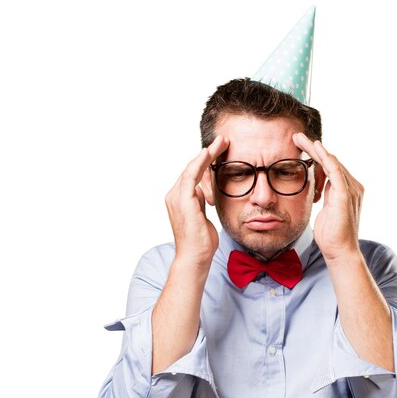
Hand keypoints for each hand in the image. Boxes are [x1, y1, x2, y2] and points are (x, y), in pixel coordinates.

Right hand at [164, 135, 228, 267]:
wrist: (195, 258)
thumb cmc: (201, 242)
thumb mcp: (203, 217)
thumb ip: (201, 203)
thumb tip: (205, 193)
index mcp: (178, 199)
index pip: (192, 174)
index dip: (205, 160)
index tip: (220, 150)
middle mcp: (173, 196)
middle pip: (191, 168)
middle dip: (208, 153)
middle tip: (223, 140)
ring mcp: (176, 198)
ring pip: (191, 168)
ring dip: (207, 154)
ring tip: (221, 142)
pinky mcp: (183, 201)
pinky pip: (191, 176)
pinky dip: (200, 163)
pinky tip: (209, 153)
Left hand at [292, 133, 363, 261]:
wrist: (340, 252)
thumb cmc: (331, 237)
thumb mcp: (325, 212)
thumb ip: (325, 198)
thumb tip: (318, 190)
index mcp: (347, 191)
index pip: (331, 168)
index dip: (316, 156)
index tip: (300, 148)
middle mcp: (353, 187)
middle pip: (331, 161)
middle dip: (313, 148)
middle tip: (296, 137)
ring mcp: (351, 189)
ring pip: (331, 162)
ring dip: (315, 149)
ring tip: (299, 139)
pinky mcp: (345, 194)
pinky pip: (334, 170)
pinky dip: (325, 157)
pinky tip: (315, 147)